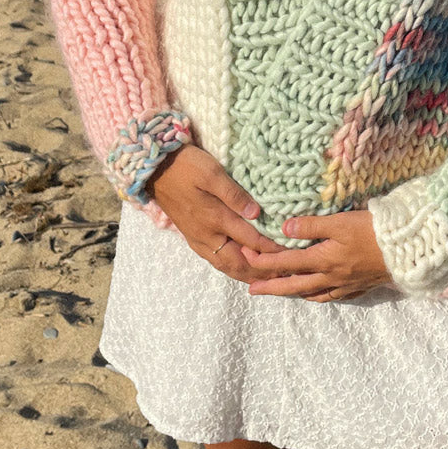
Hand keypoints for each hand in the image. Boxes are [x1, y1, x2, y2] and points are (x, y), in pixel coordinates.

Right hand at [144, 145, 283, 282]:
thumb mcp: (211, 173)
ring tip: (266, 281)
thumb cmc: (186, 166)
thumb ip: (234, 194)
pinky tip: (240, 269)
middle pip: (239, 263)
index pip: (251, 241)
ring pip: (226, 266)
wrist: (154, 170)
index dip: (273, 250)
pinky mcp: (192, 238)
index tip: (293, 255)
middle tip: (283, 278)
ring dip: (247, 275)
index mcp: (215, 219)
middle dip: (262, 273)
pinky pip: (215, 261)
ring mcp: (198, 239)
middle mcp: (208, 235)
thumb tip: (257, 214)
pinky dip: (232, 269)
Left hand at [238, 209, 393, 301]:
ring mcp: (345, 285)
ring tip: (281, 292)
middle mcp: (330, 277)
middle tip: (251, 290)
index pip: (284, 262)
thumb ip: (311, 225)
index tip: (244, 256)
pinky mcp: (359, 286)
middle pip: (293, 285)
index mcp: (322, 260)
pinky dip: (319, 296)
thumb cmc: (374, 231)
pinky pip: (332, 296)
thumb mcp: (340, 222)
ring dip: (293, 293)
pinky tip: (317, 294)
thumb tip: (283, 228)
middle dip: (270, 287)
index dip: (262, 261)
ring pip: (312, 294)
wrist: (408, 250)